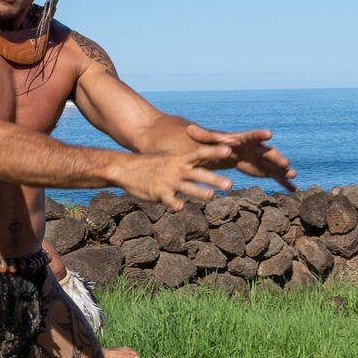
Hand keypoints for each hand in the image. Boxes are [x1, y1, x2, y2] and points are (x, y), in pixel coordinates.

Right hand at [109, 145, 233, 211]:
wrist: (126, 169)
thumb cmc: (153, 165)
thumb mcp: (170, 159)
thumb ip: (187, 161)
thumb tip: (207, 158)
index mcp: (181, 160)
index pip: (201, 154)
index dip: (215, 151)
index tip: (230, 149)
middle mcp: (177, 170)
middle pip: (199, 174)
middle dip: (215, 179)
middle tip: (230, 185)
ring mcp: (168, 182)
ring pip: (187, 187)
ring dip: (199, 191)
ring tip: (211, 196)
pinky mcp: (158, 193)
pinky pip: (168, 199)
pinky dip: (174, 203)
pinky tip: (180, 208)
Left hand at [185, 123, 296, 191]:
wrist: (230, 152)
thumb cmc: (220, 145)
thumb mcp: (211, 142)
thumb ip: (203, 136)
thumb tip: (189, 128)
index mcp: (246, 140)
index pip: (253, 136)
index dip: (261, 135)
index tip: (269, 134)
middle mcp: (258, 148)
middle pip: (269, 152)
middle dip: (277, 157)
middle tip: (286, 163)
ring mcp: (264, 159)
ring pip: (275, 165)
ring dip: (284, 170)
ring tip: (293, 175)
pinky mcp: (266, 170)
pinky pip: (277, 176)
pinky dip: (285, 182)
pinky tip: (295, 189)